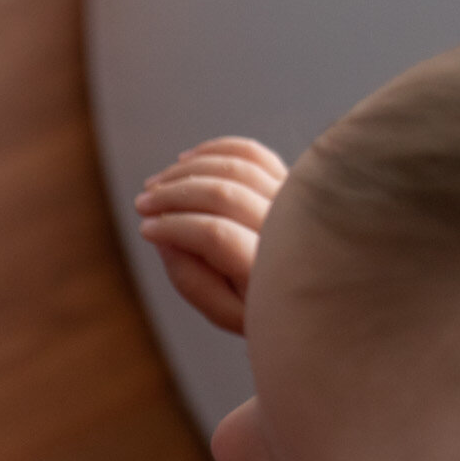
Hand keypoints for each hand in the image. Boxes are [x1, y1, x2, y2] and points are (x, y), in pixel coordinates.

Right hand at [134, 136, 288, 333]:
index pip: (216, 234)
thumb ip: (191, 280)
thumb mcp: (225, 311)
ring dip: (188, 169)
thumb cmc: (262, 306)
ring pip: (236, 166)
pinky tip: (186, 160)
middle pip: (224, 193)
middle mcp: (291, 226)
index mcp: (273, 268)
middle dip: (175, 194)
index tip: (145, 230)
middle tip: (142, 204)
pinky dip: (216, 149)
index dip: (174, 227)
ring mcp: (296, 198)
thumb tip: (160, 236)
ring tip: (156, 184)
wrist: (317, 293)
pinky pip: (253, 153)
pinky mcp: (293, 180)